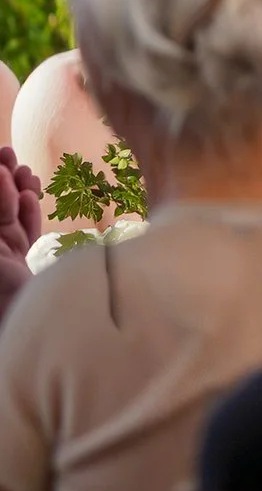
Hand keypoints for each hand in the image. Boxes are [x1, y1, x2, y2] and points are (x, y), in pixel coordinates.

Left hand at [0, 146, 42, 316]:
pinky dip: (28, 214)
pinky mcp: (21, 266)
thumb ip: (4, 217)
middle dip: (0, 181)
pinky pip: (24, 234)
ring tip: (21, 169)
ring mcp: (3, 259)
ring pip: (9, 218)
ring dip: (16, 192)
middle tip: (6, 154)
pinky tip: (30, 195)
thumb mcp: (0, 252)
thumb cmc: (5, 297)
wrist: (27, 336)